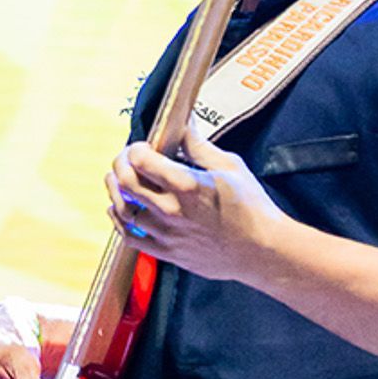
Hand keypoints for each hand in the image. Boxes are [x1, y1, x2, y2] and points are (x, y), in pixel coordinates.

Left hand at [106, 132, 285, 283]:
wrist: (262, 251)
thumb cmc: (252, 209)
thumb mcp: (229, 167)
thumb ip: (198, 146)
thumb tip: (182, 125)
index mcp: (187, 185)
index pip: (141, 160)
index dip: (135, 148)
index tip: (141, 146)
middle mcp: (171, 210)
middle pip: (125, 182)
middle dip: (120, 163)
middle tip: (126, 159)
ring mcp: (167, 234)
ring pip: (122, 209)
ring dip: (115, 190)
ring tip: (117, 180)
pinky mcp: (167, 253)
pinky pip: (130, 237)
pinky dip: (119, 221)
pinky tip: (120, 210)